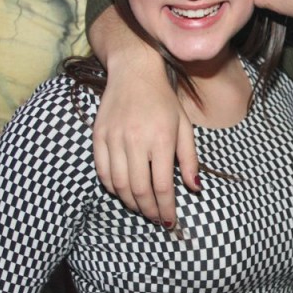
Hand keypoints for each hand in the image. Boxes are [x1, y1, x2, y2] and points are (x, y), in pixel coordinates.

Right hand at [91, 58, 198, 227]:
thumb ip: (190, 159)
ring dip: (131, 202)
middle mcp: (135, 140)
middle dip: (150, 210)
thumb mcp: (184, 126)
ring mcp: (114, 138)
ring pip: (119, 185)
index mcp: (161, 138)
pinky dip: (112, 187)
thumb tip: (194, 188)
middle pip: (139, 189)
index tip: (171, 221)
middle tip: (157, 219)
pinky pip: (102, 171)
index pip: (162, 185)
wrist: (134, 71)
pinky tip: (123, 192)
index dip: (166, 208)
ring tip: (142, 208)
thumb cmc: (164, 100)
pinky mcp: (98, 135)